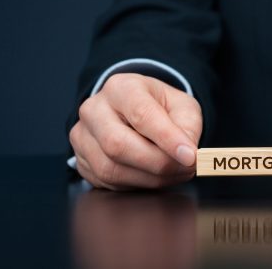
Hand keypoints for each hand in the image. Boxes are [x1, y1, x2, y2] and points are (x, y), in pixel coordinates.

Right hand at [69, 73, 201, 189]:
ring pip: (111, 169)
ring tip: (175, 173)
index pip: (141, 115)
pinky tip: (155, 176)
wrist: (133, 111)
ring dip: (150, 179)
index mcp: (121, 88)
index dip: (167, 139)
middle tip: (186, 168)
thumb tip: (187, 156)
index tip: (190, 156)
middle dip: (158, 163)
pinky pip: (107, 183)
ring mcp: (83, 136)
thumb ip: (187, 128)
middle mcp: (94, 109)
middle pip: (118, 145)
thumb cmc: (159, 107)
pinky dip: (137, 185)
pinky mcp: (81, 160)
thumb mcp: (182, 106)